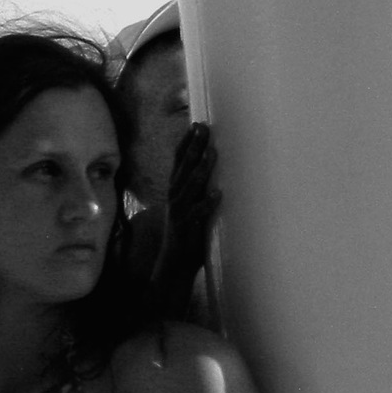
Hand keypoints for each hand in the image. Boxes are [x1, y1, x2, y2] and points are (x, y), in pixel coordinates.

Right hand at [161, 123, 218, 320]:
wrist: (174, 266)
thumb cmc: (186, 236)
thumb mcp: (188, 209)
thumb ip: (195, 192)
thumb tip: (212, 174)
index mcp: (175, 193)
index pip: (178, 163)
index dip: (186, 144)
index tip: (196, 126)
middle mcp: (175, 200)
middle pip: (183, 169)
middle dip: (194, 148)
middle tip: (203, 130)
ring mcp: (180, 214)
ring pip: (190, 188)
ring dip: (201, 170)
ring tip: (212, 154)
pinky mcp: (188, 229)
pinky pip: (198, 214)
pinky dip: (206, 204)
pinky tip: (217, 193)